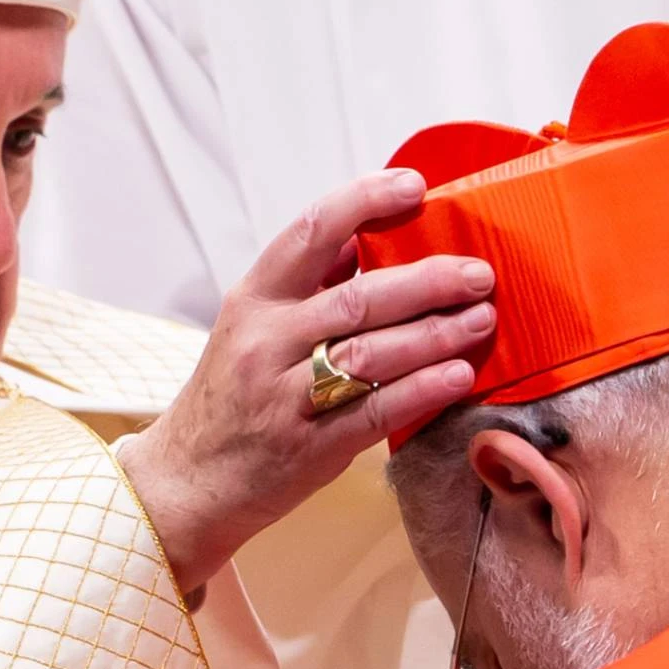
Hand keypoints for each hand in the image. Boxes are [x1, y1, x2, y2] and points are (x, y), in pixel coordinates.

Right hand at [119, 169, 495, 593]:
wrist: (186, 481)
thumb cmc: (229, 399)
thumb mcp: (249, 328)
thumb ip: (305, 286)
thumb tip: (368, 235)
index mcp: (252, 300)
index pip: (311, 232)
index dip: (364, 201)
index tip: (414, 186)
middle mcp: (264, 341)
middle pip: (357, 297)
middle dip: (428, 281)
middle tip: (478, 273)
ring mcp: (284, 396)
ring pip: (371, 353)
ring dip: (436, 333)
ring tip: (482, 318)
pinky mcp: (308, 447)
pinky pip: (375, 411)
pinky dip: (422, 390)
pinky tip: (459, 375)